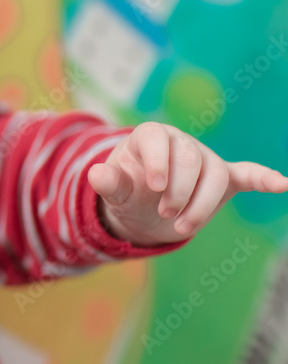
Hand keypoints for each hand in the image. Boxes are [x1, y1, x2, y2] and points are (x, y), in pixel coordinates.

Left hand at [87, 122, 287, 245]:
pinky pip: (248, 174)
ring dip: (202, 204)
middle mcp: (181, 142)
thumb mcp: (115, 190)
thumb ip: (110, 182)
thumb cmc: (127, 192)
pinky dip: (265, 179)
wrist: (143, 208)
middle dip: (179, 191)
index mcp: (150, 136)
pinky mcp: (225, 177)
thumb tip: (95, 174)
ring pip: (214, 174)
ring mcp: (205, 158)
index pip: (157, 138)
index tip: (154, 187)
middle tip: (164, 215)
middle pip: (190, 160)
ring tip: (181, 227)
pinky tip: (282, 185)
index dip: (159, 161)